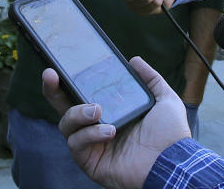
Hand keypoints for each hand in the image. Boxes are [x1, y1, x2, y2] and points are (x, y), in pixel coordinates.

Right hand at [42, 56, 191, 188]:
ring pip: (66, 124)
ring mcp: (92, 145)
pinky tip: (108, 131)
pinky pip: (76, 144)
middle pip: (63, 107)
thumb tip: (134, 61)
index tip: (59, 65)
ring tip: (98, 110)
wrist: (172, 162)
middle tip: (51, 74)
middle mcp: (96, 127)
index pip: (82, 95)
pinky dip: (89, 134)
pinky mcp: (90, 161)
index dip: (68, 81)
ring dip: (77, 113)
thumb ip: (151, 79)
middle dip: (53, 90)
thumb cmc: (170, 135)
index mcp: (111, 112)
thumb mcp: (164, 99)